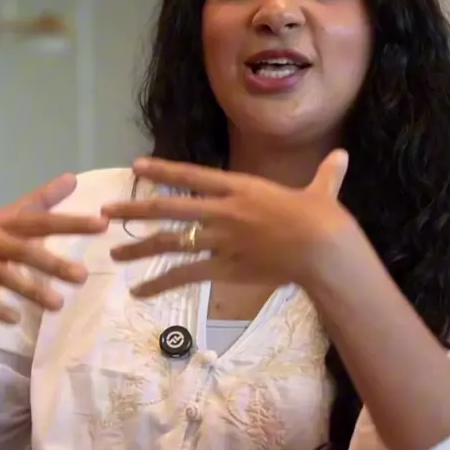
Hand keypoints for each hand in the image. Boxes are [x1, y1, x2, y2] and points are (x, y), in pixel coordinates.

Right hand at [0, 174, 107, 323]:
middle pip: (24, 251)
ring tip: (58, 305)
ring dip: (31, 290)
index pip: (44, 222)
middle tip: (83, 277)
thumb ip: (42, 200)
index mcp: (8, 223)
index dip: (72, 223)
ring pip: (5, 276)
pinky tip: (15, 319)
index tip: (103, 225)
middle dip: (53, 263)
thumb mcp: (12, 215)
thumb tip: (72, 178)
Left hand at [102, 151, 352, 297]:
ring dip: (138, 248)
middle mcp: (222, 210)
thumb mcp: (322, 192)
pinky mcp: (223, 267)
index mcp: (240, 187)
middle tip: (105, 212)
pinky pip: (184, 275)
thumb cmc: (324, 219)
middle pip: (168, 208)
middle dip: (133, 210)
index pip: (191, 176)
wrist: (323, 247)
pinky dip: (159, 283)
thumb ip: (326, 176)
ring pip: (169, 242)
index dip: (162, 171)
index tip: (137, 167)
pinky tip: (139, 291)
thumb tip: (343, 157)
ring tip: (113, 256)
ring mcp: (220, 239)